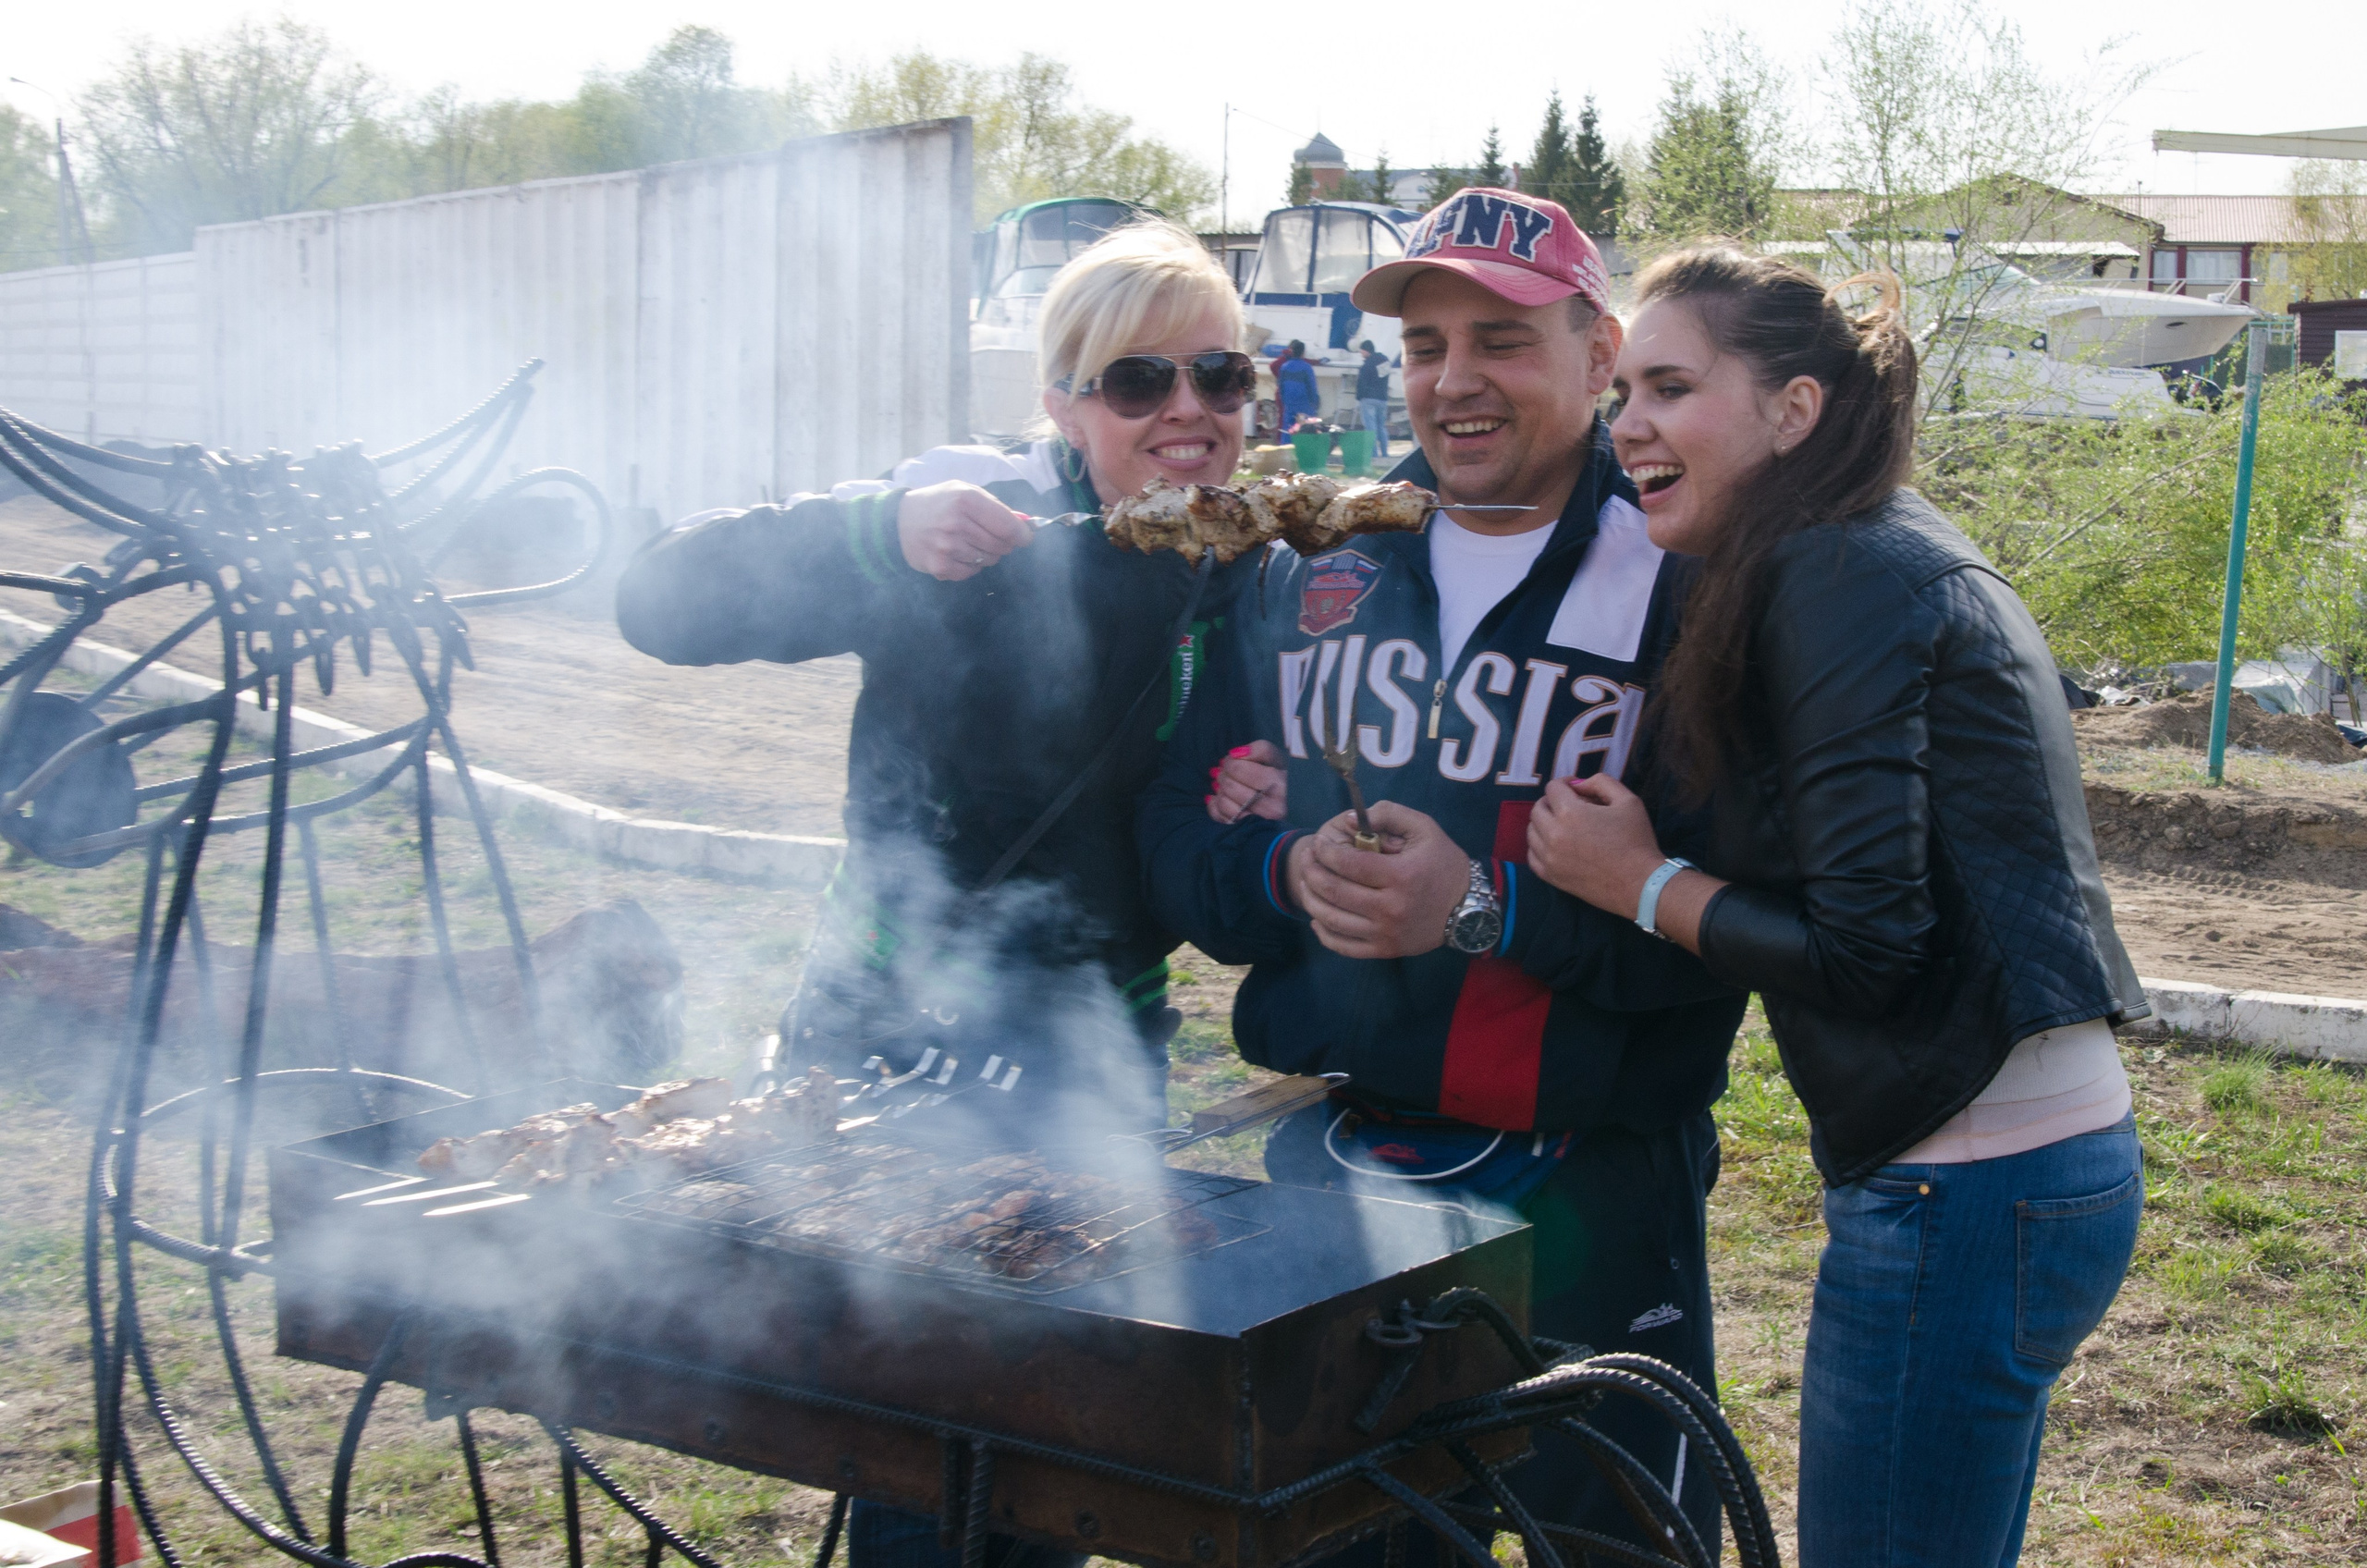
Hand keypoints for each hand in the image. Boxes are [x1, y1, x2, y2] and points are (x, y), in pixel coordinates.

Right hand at [898, 481, 1032, 580]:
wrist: (899, 521)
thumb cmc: (939, 503)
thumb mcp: (965, 492)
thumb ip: (995, 506)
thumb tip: (1025, 524)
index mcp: (965, 499)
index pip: (1007, 526)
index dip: (1022, 535)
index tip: (1025, 537)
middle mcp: (956, 523)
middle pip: (1001, 545)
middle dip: (1003, 544)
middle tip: (991, 537)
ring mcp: (947, 547)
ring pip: (988, 560)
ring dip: (986, 554)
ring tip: (968, 542)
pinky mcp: (939, 567)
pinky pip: (971, 572)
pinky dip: (970, 566)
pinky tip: (957, 553)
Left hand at [1207, 741, 1287, 822]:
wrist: (1294, 808)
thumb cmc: (1282, 779)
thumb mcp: (1278, 760)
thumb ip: (1260, 750)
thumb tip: (1235, 753)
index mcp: (1280, 785)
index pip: (1239, 769)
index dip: (1230, 762)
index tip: (1232, 760)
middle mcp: (1272, 807)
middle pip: (1230, 786)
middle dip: (1223, 775)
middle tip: (1224, 772)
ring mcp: (1260, 823)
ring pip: (1225, 803)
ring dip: (1219, 791)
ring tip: (1223, 784)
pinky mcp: (1248, 833)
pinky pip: (1221, 818)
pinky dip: (1215, 806)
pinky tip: (1218, 798)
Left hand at [1288, 801, 1471, 958]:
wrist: (1469, 908)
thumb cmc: (1444, 863)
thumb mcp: (1425, 828)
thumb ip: (1388, 814)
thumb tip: (1348, 820)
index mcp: (1400, 875)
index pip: (1348, 864)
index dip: (1325, 852)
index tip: (1318, 844)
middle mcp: (1390, 908)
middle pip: (1335, 891)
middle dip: (1311, 872)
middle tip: (1306, 859)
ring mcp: (1386, 933)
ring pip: (1332, 919)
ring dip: (1311, 899)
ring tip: (1306, 883)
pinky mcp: (1385, 950)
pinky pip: (1344, 946)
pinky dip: (1323, 933)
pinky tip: (1317, 917)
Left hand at [1526, 773, 1668, 915]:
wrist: (1640, 884)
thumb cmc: (1637, 841)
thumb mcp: (1628, 800)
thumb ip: (1601, 783)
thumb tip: (1579, 785)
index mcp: (1570, 813)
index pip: (1553, 788)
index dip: (1565, 783)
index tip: (1576, 789)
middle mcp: (1553, 834)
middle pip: (1538, 809)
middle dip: (1552, 802)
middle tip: (1570, 806)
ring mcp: (1549, 858)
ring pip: (1532, 832)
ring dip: (1544, 823)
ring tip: (1563, 826)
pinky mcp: (1552, 877)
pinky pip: (1532, 857)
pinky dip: (1539, 847)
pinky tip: (1555, 846)